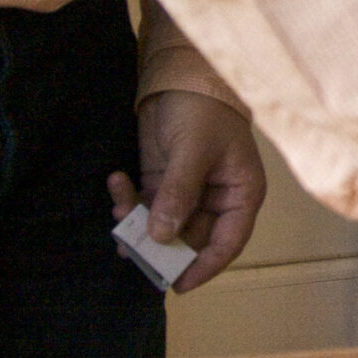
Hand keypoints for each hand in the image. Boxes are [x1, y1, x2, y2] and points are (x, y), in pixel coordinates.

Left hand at [107, 91, 266, 290]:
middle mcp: (217, 199)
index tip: (178, 284)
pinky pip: (145, 206)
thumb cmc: (203, 108)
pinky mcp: (163, 182)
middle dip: (161, 246)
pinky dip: (128, 203)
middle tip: (134, 251)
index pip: (227, 242)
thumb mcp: (193, 150)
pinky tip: (116, 183)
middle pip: (191, 240)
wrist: (181, 73)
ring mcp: (188, 192)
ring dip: (139, 226)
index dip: (204, 266)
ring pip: (164, 226)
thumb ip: (179, 193)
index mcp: (241, 194)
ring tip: (118, 218)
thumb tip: (161, 235)